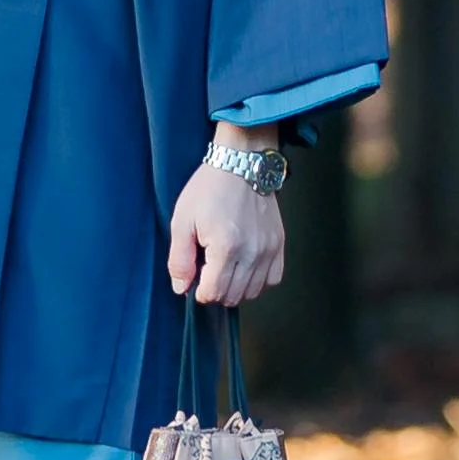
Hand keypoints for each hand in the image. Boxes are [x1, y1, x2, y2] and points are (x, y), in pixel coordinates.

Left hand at [166, 140, 287, 306]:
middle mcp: (252, 252)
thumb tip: (181, 288)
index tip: (196, 277)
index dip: (199, 291)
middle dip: (216, 290)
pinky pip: (273, 279)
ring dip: (236, 287)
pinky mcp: (279, 243)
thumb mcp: (182, 220)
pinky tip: (244, 266)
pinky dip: (258, 280)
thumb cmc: (209, 188)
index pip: (213, 293)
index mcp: (225, 246)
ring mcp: (269, 249)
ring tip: (225, 267)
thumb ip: (179, 259)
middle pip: (233, 296)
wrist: (242, 163)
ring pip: (253, 292)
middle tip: (208, 269)